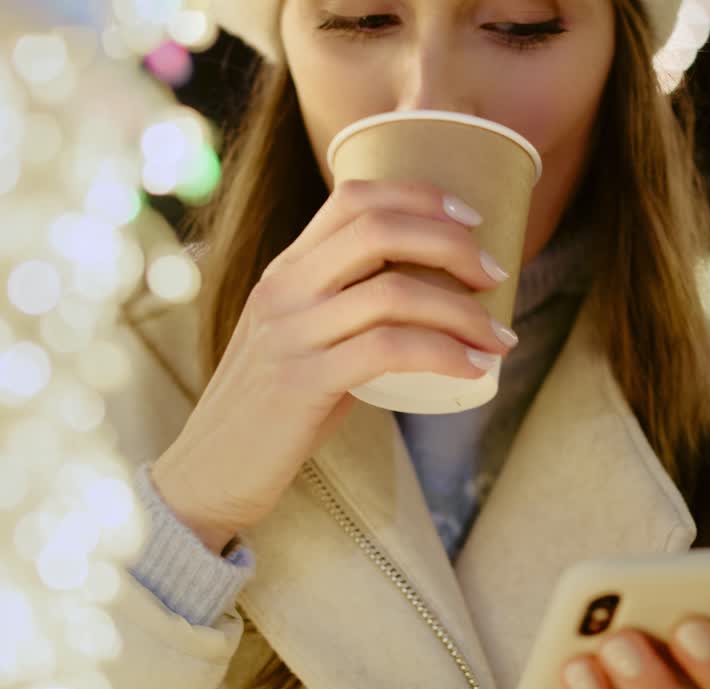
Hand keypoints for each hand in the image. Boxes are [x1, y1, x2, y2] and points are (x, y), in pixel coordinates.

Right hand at [151, 179, 516, 551]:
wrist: (209, 472)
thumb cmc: (273, 407)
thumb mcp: (302, 338)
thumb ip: (345, 308)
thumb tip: (430, 295)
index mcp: (286, 269)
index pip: (353, 198)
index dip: (421, 196)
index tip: (472, 219)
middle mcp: (284, 289)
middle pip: (379, 230)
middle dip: (452, 244)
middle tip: (496, 276)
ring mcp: (290, 334)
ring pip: (393, 292)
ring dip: (464, 312)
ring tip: (500, 338)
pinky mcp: (301, 383)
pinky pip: (388, 350)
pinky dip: (445, 353)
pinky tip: (475, 370)